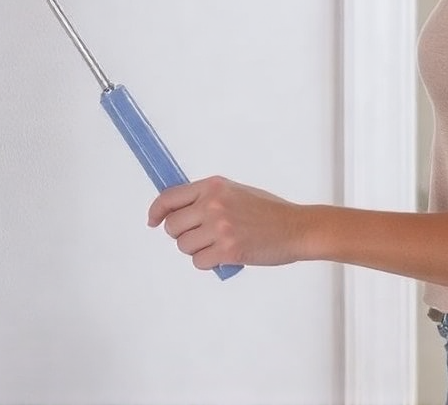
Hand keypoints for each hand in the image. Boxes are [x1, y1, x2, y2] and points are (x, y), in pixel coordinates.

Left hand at [147, 176, 306, 269]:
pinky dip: (207, 263)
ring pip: (184, 246)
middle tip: (198, 236)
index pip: (170, 197)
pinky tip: (222, 256)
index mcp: (213, 186)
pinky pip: (199, 261)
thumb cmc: (267, 211)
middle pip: (172, 226)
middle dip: (181, 234)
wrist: (294, 228)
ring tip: (215, 245)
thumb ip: (208, 197)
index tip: (153, 220)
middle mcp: (213, 203)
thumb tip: (179, 209)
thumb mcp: (234, 192)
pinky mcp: (227, 250)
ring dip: (195, 250)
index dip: (156, 211)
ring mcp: (219, 227)